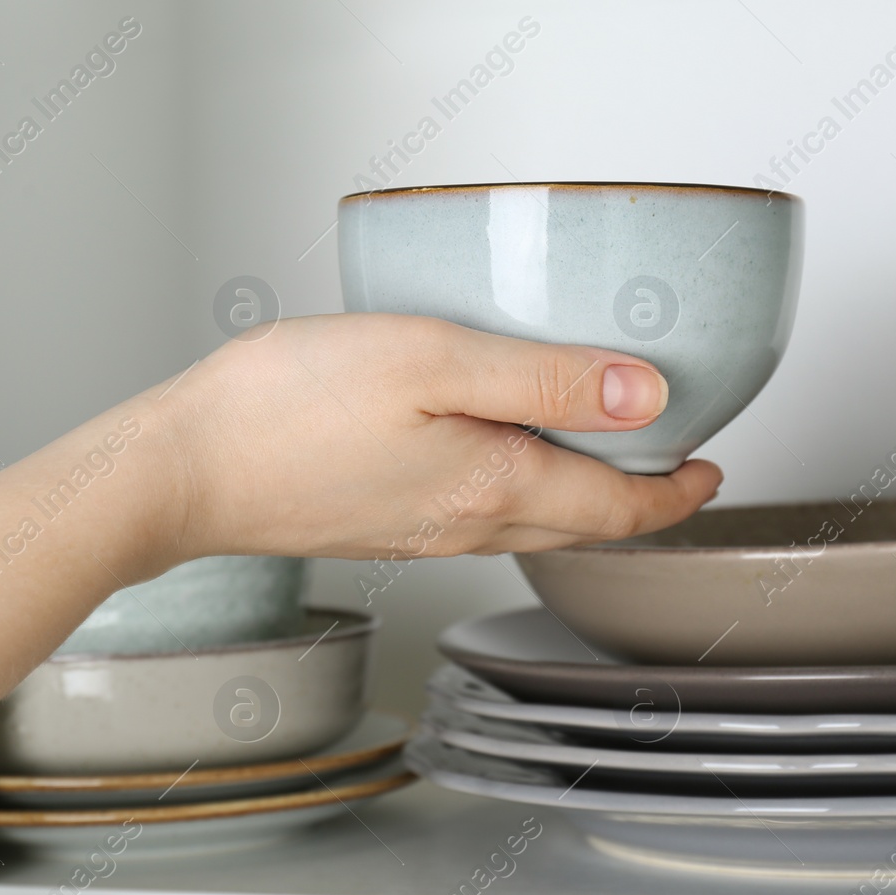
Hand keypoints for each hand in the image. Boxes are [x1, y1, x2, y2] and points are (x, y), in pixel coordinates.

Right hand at [145, 313, 721, 566]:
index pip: (618, 507)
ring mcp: (421, 533)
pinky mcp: (379, 526)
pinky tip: (497, 452)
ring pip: (530, 522)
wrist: (182, 471)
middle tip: (673, 467)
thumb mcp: (434, 361)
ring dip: (580, 497)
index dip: (676, 493)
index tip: (713, 471)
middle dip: (638, 501)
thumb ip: (547, 377)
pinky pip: (477, 517)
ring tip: (598, 453)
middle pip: (581, 525)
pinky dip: (520, 492)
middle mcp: (467, 525)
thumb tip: (650, 394)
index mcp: (497, 486)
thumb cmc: (290, 408)